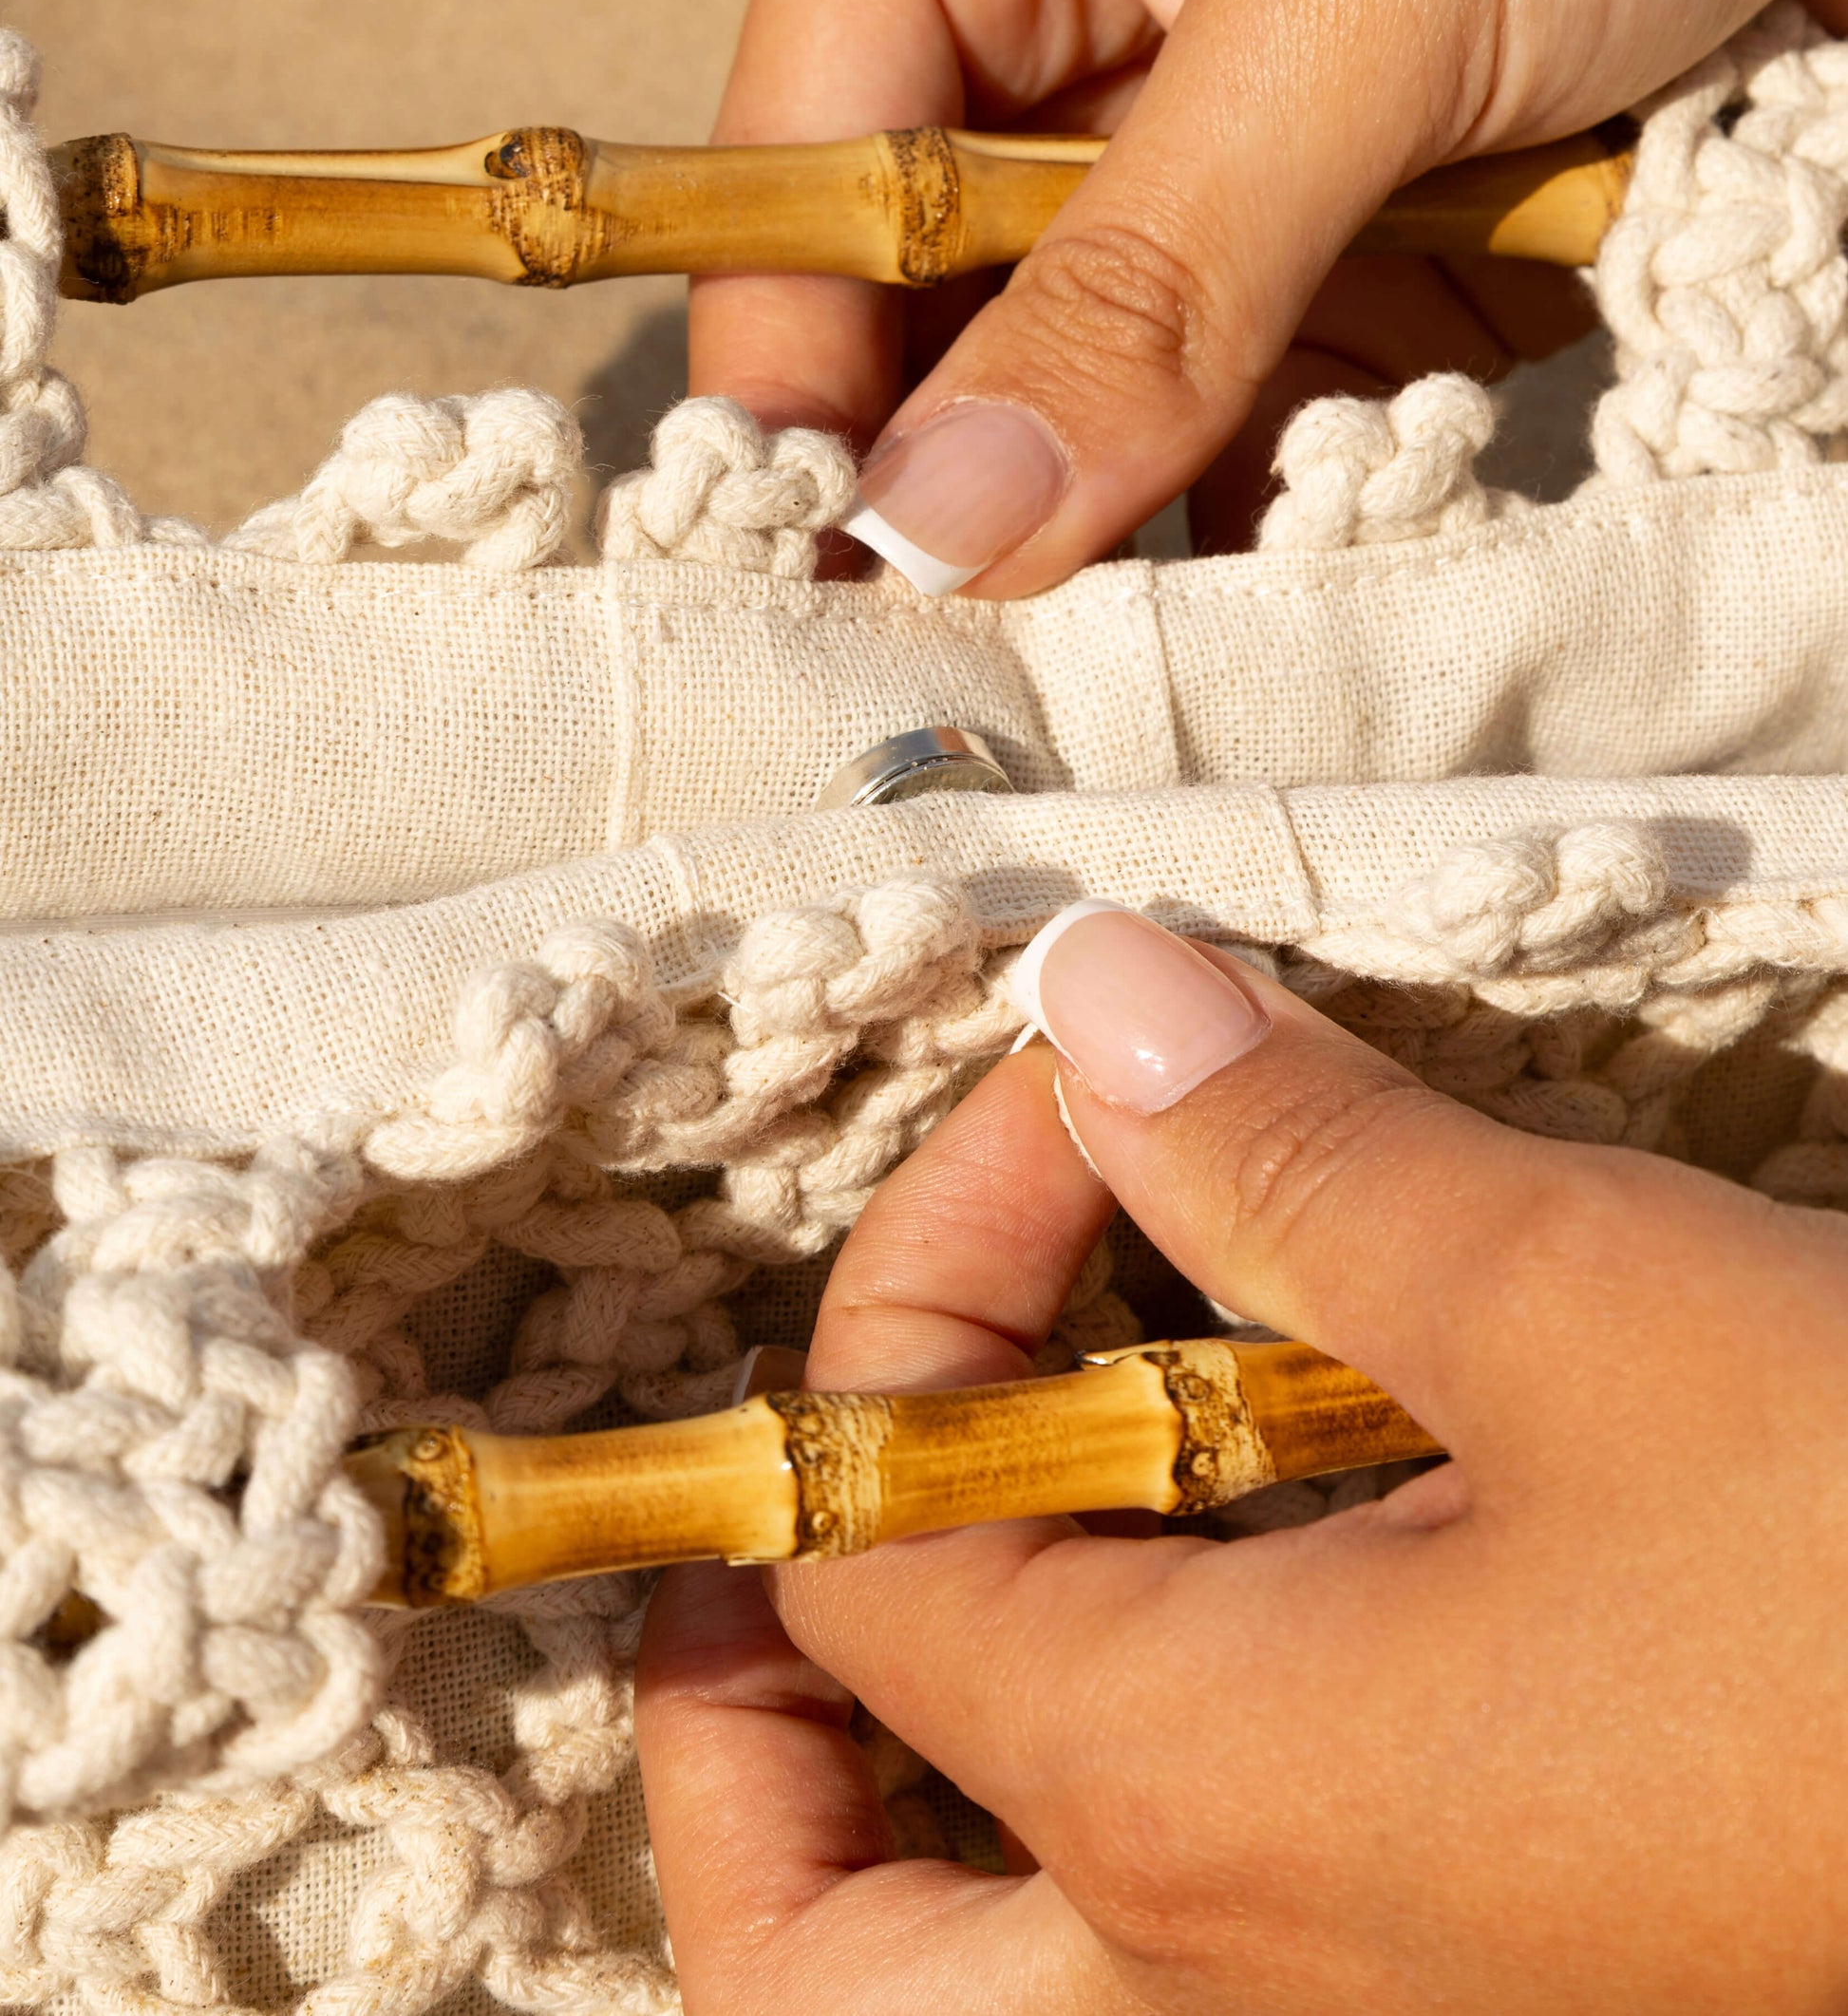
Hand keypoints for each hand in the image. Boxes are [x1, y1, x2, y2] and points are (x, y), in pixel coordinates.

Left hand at [637, 907, 1847, 2010]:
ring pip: (986, 1994)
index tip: (1077, 1108)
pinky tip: (1254, 1566)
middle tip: (813, 1509)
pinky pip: (1197, 1943)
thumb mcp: (1582, 1306)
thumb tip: (1087, 1002)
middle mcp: (1228, 1992)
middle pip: (815, 1947)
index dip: (917, 1281)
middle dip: (750, 1731)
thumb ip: (1289, 1159)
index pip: (864, 1545)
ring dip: (917, 1792)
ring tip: (1008, 1530)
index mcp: (1190, 1815)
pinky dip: (1133, 1762)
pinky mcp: (1493, 1988)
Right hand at [692, 0, 1847, 585]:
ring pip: (1073, 410)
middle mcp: (1027, 31)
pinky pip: (1230, 432)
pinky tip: (1276, 630)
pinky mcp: (1314, 252)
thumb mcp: (1355, 5)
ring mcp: (1176, 159)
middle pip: (919, 330)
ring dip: (1120, 538)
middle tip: (988, 706)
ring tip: (1127, 698)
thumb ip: (1145, 282)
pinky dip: (1263, 525)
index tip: (844, 624)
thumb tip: (938, 526)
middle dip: (968, 503)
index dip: (805, 414)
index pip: (796, 201)